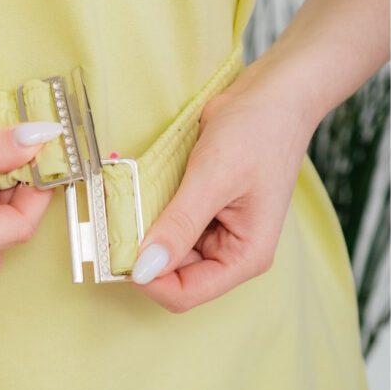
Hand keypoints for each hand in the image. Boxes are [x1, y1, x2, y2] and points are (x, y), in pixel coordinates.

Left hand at [130, 73, 315, 311]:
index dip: (149, 280)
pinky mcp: (203, 213)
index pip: (186, 293)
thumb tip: (144, 268)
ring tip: (130, 202)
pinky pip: (169, 226)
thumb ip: (179, 225)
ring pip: (166, 251)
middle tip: (117, 221)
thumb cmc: (257, 132)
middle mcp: (230, 252)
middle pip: (173, 276)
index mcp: (245, 256)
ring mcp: (216, 233)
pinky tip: (143, 192)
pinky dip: (151, 214)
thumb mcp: (213, 178)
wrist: (273, 95)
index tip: (119, 251)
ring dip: (144, 232)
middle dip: (143, 254)